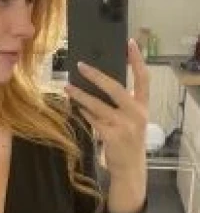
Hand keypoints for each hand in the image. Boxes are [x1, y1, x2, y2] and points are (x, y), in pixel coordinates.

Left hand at [64, 39, 148, 179]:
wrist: (130, 169)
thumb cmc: (128, 141)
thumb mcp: (132, 121)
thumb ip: (121, 104)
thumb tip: (98, 83)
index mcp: (143, 107)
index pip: (144, 79)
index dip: (138, 60)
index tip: (130, 43)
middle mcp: (136, 114)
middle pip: (115, 88)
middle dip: (96, 75)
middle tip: (80, 65)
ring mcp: (124, 125)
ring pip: (97, 104)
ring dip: (80, 95)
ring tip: (67, 86)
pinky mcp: (111, 136)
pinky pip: (92, 119)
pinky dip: (83, 112)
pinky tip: (75, 106)